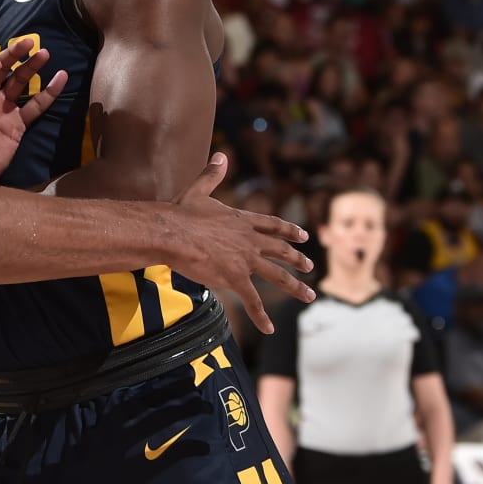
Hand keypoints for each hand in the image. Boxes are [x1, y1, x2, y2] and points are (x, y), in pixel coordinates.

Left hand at [0, 41, 67, 183]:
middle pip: (1, 69)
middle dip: (13, 54)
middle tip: (27, 43)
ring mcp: (3, 109)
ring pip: (19, 82)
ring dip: (31, 67)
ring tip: (44, 53)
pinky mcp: (18, 125)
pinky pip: (35, 106)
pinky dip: (49, 93)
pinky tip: (61, 78)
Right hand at [166, 154, 314, 333]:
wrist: (173, 233)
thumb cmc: (181, 213)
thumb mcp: (199, 190)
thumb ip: (212, 174)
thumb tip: (220, 155)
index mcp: (243, 220)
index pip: (273, 226)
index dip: (289, 231)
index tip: (303, 235)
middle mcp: (250, 240)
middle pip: (281, 251)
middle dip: (297, 259)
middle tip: (309, 266)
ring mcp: (245, 261)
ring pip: (277, 276)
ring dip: (295, 286)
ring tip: (309, 295)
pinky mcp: (235, 278)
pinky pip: (252, 300)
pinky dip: (261, 316)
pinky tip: (270, 328)